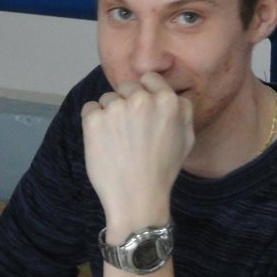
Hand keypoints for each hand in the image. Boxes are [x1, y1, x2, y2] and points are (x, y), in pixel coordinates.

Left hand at [80, 72, 193, 231]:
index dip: (143, 93)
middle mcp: (142, 99)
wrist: (137, 197)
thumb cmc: (162, 170)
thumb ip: (182, 110)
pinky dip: (92, 122)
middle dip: (125, 103)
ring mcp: (116, 108)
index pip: (149, 78)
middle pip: (126, 87)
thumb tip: (171, 95)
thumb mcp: (186, 138)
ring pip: (107, 99)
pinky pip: (90, 109)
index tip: (140, 110)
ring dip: (109, 114)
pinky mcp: (94, 120)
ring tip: (117, 141)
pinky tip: (103, 142)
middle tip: (128, 131)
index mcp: (168, 101)